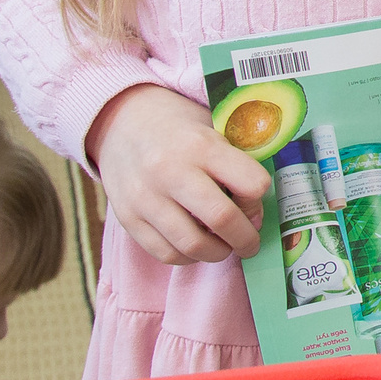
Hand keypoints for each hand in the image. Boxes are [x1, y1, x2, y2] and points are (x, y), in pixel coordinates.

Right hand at [85, 83, 269, 264]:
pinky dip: (188, 257)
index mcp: (201, 145)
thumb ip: (235, 165)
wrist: (122, 122)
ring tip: (223, 246)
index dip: (258, 199)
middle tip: (250, 243)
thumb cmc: (178, 129)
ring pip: (193, 245)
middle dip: (245, 239)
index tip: (255, 204)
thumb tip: (253, 214)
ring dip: (218, 253)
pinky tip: (195, 246)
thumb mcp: (212, 129)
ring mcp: (145, 197)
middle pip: (222, 219)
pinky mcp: (127, 218)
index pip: (251, 183)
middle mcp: (170, 171)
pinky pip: (165, 254)